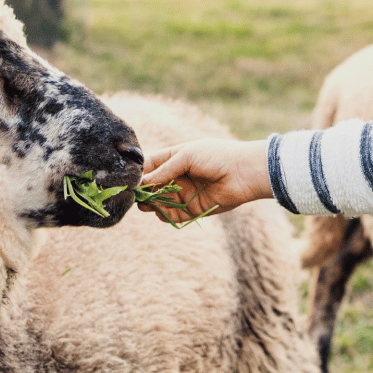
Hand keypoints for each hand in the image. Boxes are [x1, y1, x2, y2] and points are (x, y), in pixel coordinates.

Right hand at [135, 138, 272, 223]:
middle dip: (142, 192)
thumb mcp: (187, 156)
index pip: (149, 166)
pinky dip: (164, 215)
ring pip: (158, 203)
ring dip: (151, 204)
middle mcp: (176, 177)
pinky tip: (163, 212)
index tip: (128, 180)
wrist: (244, 173)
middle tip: (138, 196)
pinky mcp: (191, 209)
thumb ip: (164, 170)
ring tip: (150, 204)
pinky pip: (171, 215)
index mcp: (174, 158)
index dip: (138, 173)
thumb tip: (143, 182)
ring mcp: (183, 194)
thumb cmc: (217, 156)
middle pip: (150, 187)